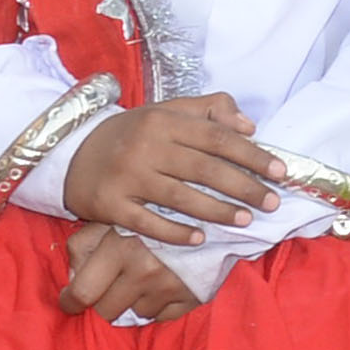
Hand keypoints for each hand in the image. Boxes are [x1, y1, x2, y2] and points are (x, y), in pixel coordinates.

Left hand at [58, 224, 202, 321]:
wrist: (214, 209)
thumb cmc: (154, 212)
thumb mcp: (111, 219)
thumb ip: (82, 246)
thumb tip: (73, 277)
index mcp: (120, 249)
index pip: (82, 293)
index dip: (69, 301)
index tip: (70, 300)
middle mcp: (144, 271)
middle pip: (106, 310)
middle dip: (102, 301)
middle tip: (109, 287)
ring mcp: (170, 286)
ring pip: (135, 313)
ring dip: (133, 301)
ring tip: (141, 281)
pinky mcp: (192, 296)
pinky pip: (162, 316)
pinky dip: (157, 306)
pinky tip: (159, 287)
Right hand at [61, 92, 275, 241]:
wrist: (70, 153)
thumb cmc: (132, 134)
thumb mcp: (167, 112)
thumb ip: (210, 110)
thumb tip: (249, 126)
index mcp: (164, 121)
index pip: (217, 138)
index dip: (252, 155)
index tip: (280, 172)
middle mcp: (146, 147)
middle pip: (204, 169)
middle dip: (243, 187)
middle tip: (271, 202)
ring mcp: (126, 177)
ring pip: (180, 197)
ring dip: (217, 211)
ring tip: (245, 220)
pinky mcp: (109, 204)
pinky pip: (147, 222)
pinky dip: (174, 232)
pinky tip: (199, 238)